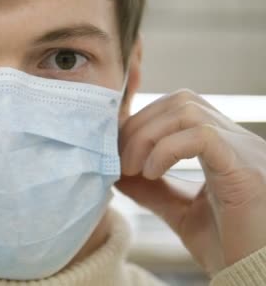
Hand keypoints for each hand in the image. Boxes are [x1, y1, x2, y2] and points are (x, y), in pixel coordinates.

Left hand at [117, 89, 265, 275]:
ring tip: (135, 169)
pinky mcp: (246, 171)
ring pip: (188, 110)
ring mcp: (245, 152)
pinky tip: (153, 172)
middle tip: (121, 161)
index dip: (142, 121)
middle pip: (180, 101)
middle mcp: (237, 142)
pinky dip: (167, 149)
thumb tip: (117, 169)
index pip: (179, 106)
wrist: (253, 276)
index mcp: (223, 147)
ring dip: (148, 136)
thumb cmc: (227, 246)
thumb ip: (151, 188)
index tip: (117, 150)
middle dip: (139, 126)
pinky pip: (202, 136)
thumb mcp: (179, 210)